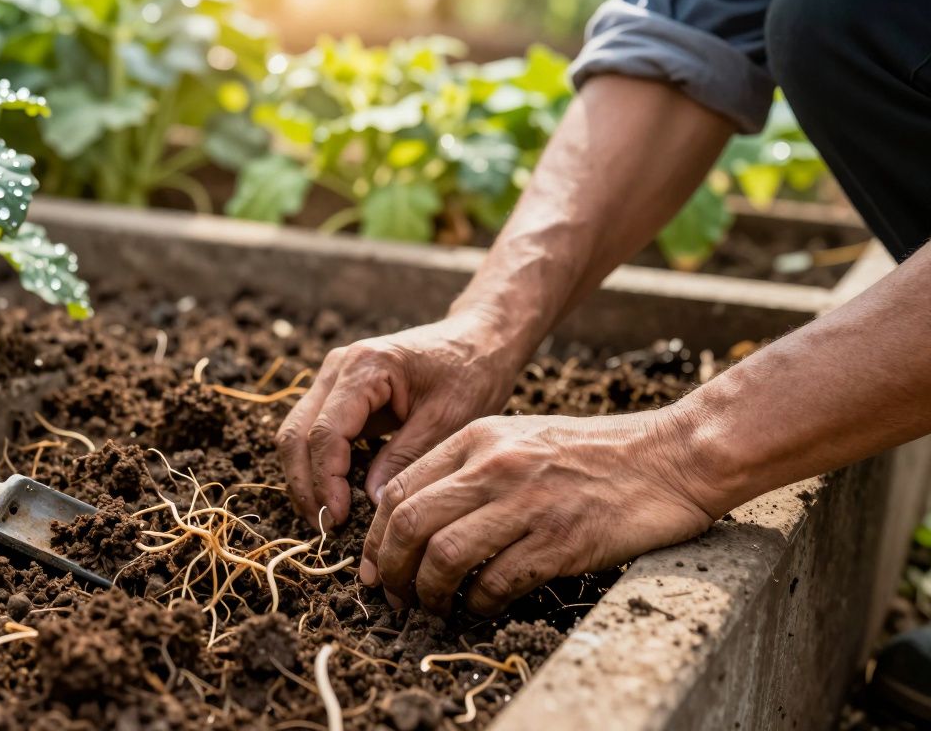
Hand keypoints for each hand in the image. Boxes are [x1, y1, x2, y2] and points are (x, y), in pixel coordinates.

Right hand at [277, 311, 521, 526]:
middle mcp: (338, 367)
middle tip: (324, 528)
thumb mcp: (448, 420)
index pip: (326, 432)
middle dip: (305, 485)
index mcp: (365, 366)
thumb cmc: (471, 373)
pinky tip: (332, 496)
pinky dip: (317, 465)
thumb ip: (405, 459)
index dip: (326, 481)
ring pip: (297, 433)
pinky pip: (314, 432)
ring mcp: (334, 378)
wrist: (479, 339)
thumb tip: (370, 502)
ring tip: (324, 518)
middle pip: (296, 433)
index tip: (339, 519)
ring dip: (305, 478)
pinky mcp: (340, 392)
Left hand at [359, 407, 718, 614]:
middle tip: (395, 596)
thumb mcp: (519, 440)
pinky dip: (479, 601)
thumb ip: (468, 469)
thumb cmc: (593, 454)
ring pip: (444, 555)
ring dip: (429, 592)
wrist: (670, 457)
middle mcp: (495, 465)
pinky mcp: (561, 539)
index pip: (400, 488)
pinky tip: (481, 605)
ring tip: (434, 607)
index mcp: (478, 438)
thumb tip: (415, 521)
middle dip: (391, 570)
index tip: (374, 567)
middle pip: (410, 523)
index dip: (376, 537)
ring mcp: (528, 502)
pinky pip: (496, 580)